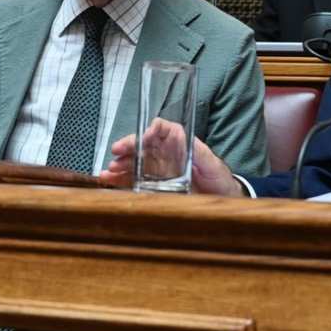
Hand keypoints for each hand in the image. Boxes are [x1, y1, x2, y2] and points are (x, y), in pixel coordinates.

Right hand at [99, 126, 243, 196]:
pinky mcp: (153, 185)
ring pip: (134, 162)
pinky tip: (110, 180)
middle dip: (128, 146)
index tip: (144, 136)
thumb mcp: (213, 164)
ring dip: (120, 165)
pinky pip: (133, 179)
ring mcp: (158, 169)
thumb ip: (202, 153)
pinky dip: (120, 180)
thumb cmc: (219, 179)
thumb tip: (189, 141)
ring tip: (109, 171)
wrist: (221, 201)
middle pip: (143, 144)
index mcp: (180, 143)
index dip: (152, 129)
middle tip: (117, 151)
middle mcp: (166, 153)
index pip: (163, 129)